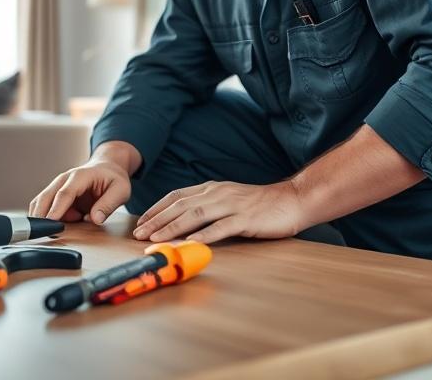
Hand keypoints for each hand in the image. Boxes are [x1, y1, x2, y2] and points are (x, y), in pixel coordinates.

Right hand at [29, 155, 130, 224]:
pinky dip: (47, 218)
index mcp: (80, 176)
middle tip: (45, 234)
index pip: (64, 193)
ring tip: (62, 228)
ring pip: (40, 203)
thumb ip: (109, 204)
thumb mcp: (120, 190)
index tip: (50, 224)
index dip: (56, 209)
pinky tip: (64, 224)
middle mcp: (64, 179)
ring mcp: (57, 186)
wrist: (106, 168)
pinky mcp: (54, 195)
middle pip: (45, 198)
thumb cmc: (113, 178)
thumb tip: (96, 219)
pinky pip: (44, 208)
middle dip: (41, 216)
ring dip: (43, 218)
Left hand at [133, 180, 303, 244]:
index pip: (177, 196)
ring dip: (172, 227)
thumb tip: (183, 220)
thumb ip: (208, 206)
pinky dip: (204, 235)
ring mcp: (231, 205)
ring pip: (195, 214)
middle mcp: (218, 194)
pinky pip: (221, 227)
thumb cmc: (260, 204)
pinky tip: (190, 243)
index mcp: (212, 188)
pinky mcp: (245, 219)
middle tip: (139, 234)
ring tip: (156, 238)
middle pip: (180, 205)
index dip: (156, 209)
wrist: (292, 200)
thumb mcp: (229, 199)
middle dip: (157, 220)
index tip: (141, 222)